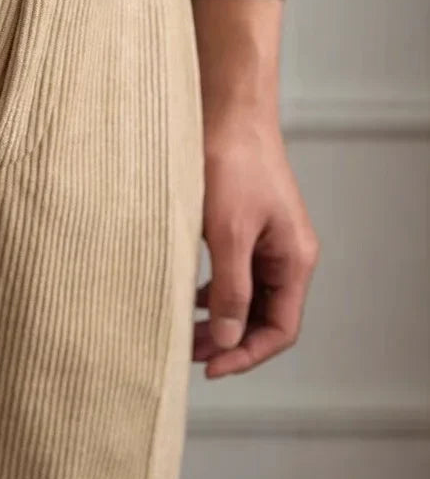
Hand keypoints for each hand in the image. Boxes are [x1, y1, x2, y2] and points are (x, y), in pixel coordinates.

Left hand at [194, 111, 319, 376]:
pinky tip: (187, 294)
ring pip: (246, 295)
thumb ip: (230, 287)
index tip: (210, 368)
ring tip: (183, 331)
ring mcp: (265, 239)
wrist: (227, 110)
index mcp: (294, 259)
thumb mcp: (227, 232)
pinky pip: (233, 271)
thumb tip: (226, 339)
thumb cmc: (232, 162)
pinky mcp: (244, 224)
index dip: (246, 354)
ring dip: (218, 317)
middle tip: (188, 355)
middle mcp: (285, 253)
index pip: (280, 328)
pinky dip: (212, 289)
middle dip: (229, 340)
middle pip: (263, 316)